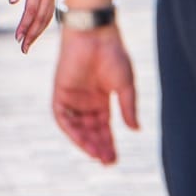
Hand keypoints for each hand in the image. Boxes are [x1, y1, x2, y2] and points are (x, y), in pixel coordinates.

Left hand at [9, 0, 57, 50]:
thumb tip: (12, 2)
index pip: (31, 10)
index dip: (25, 25)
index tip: (18, 37)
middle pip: (41, 18)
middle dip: (32, 34)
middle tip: (23, 48)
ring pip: (47, 17)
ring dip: (38, 31)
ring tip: (28, 44)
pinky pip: (50, 11)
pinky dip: (43, 23)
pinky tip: (36, 30)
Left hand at [52, 24, 138, 164]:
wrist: (95, 34)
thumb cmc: (113, 54)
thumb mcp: (125, 85)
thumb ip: (128, 108)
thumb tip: (136, 130)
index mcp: (101, 99)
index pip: (104, 127)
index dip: (109, 143)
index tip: (114, 159)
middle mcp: (86, 101)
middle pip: (91, 130)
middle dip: (99, 146)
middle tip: (107, 161)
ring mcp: (72, 97)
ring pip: (77, 127)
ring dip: (86, 142)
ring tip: (97, 155)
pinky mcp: (60, 92)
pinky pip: (62, 117)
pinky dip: (72, 131)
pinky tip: (83, 142)